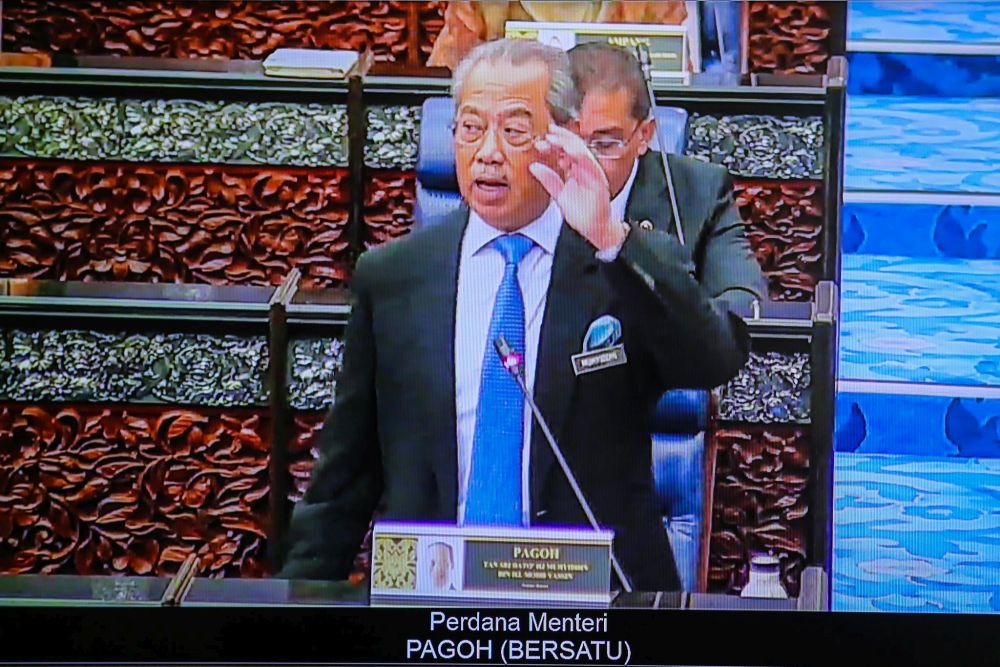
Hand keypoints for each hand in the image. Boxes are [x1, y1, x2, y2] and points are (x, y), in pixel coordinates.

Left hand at [529, 124, 625, 252]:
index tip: (542, 140)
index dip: (554, 142)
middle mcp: (586, 169)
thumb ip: (548, 180)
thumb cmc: (582, 213)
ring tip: (555, 138)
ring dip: (568, 143)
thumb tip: (534, 167)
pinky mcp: (599, 181)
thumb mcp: (560, 195)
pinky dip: (580, 156)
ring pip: (582, 152)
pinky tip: (569, 151)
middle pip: (574, 146)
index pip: (566, 150)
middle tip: (548, 133)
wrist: (595, 229)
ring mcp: (593, 174)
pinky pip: (590, 165)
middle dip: (561, 137)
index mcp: (577, 170)